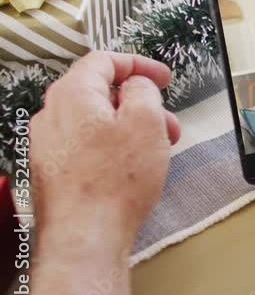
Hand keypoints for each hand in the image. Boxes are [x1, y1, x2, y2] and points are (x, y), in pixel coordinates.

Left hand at [29, 52, 180, 242]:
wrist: (85, 233)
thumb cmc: (115, 180)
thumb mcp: (146, 120)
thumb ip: (143, 90)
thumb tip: (136, 86)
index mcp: (72, 94)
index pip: (103, 61)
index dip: (139, 64)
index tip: (162, 77)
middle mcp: (52, 115)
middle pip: (100, 92)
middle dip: (139, 103)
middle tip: (167, 121)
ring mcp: (47, 144)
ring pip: (95, 121)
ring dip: (129, 127)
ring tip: (156, 149)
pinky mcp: (52, 169)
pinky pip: (85, 144)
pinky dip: (112, 146)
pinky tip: (132, 167)